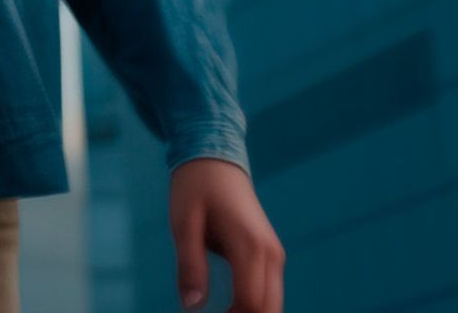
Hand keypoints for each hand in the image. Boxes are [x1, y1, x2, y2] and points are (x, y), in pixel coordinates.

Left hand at [168, 158, 283, 311]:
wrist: (216, 159)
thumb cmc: (195, 188)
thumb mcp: (183, 225)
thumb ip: (189, 267)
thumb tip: (191, 308)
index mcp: (250, 246)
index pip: (251, 303)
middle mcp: (270, 253)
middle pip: (268, 309)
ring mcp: (274, 253)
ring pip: (273, 303)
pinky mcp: (270, 254)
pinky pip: (269, 291)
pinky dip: (255, 306)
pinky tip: (231, 309)